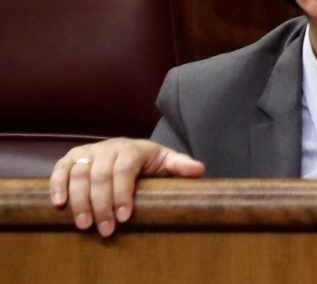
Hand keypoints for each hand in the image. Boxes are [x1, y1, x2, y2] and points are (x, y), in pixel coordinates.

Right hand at [49, 138, 204, 236]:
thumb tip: (198, 170)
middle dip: (101, 205)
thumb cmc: (150, 162)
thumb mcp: (168, 162)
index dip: (122, 193)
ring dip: (79, 201)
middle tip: (105, 229)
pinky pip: (60, 169)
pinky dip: (57, 185)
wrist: (130, 150)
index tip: (124, 217)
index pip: (125, 170)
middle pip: (100, 175)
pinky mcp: (72, 158)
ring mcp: (89, 152)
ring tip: (84, 225)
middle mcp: (109, 147)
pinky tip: (60, 204)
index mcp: (133, 149)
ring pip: (79, 174)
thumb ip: (181, 166)